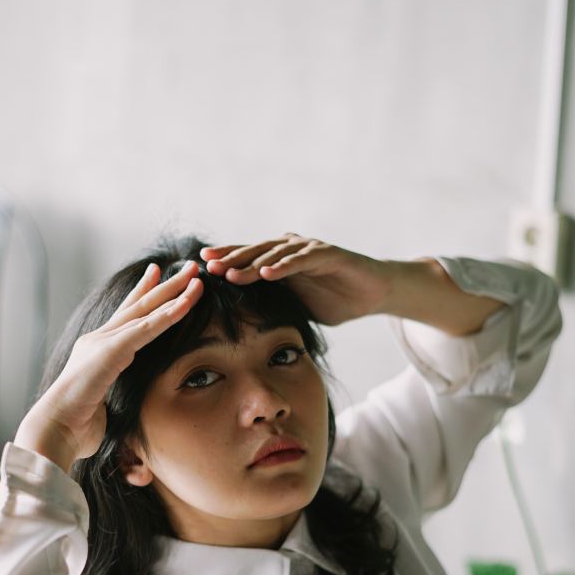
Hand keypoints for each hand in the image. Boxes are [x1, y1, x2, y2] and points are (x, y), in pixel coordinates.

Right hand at [15, 260, 203, 468]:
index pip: (125, 316)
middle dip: (166, 285)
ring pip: (146, 311)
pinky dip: (168, 315)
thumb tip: (112, 412)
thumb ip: (110, 400)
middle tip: (189, 267)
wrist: (55, 427)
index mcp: (97, 351)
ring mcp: (104, 342)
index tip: (157, 274)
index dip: (143, 294)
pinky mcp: (112, 351)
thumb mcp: (100, 408)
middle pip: (139, 305)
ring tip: (196, 276)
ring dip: (174, 293)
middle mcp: (99, 340)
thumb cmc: (76, 426)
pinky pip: (147, 329)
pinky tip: (186, 303)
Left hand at [199, 233, 393, 325]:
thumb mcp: (297, 305)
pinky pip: (303, 259)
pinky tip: (268, 273)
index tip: (200, 268)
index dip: (226, 261)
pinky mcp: (329, 254)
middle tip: (208, 267)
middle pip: (255, 252)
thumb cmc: (335, 298)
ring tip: (232, 274)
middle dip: (231, 259)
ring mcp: (310, 249)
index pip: (248, 258)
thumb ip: (274, 305)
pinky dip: (285, 265)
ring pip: (275, 254)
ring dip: (252, 264)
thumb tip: (243, 325)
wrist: (373, 292)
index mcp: (281, 261)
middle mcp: (292, 249)